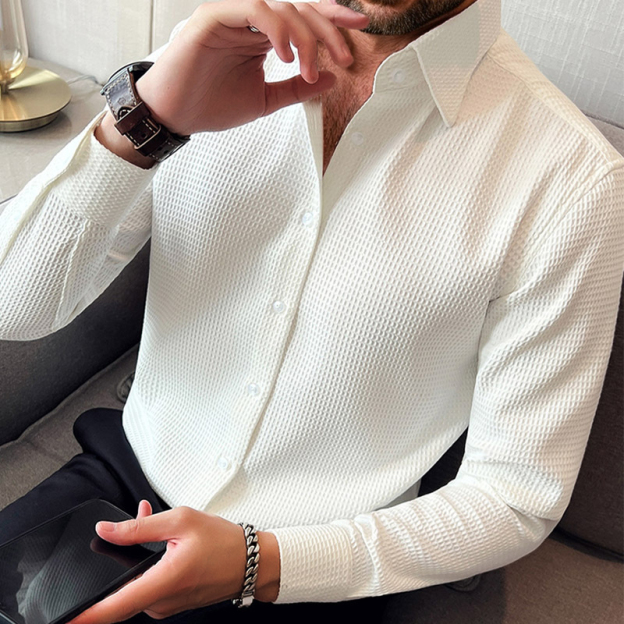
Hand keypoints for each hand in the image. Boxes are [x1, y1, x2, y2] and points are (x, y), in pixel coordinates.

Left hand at [68, 501, 278, 623]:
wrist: (250, 562)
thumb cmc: (222, 542)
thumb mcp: (180, 521)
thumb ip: (139, 526)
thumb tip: (106, 530)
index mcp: (162, 582)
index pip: (112, 607)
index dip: (84, 617)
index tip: (63, 620)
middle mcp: (160, 602)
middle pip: (119, 592)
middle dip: (112, 563)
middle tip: (114, 532)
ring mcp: (165, 606)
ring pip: (133, 586)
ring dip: (132, 560)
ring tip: (144, 522)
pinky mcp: (170, 604)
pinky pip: (147, 588)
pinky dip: (145, 566)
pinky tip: (157, 542)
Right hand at [135, 0, 368, 134]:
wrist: (175, 115)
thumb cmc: (211, 104)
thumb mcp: (266, 99)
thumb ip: (297, 88)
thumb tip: (330, 78)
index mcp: (262, 35)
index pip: (303, 17)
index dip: (333, 18)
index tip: (361, 27)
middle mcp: (250, 20)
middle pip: (300, 9)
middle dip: (329, 31)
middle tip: (345, 56)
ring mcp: (232, 15)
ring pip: (282, 8)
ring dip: (305, 37)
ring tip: (308, 68)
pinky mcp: (214, 16)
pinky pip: (254, 9)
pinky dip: (277, 28)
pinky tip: (286, 55)